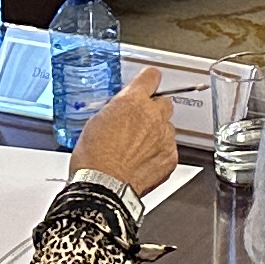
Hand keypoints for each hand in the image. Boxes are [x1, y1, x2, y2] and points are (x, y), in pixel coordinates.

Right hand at [72, 66, 175, 191]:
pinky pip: (169, 148)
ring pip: (167, 127)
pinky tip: (142, 161)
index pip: (151, 76)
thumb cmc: (94, 158)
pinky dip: (158, 153)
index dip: (148, 80)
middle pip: (164, 103)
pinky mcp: (170, 157)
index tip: (148, 83)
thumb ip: (116, 110)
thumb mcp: (95, 122)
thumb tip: (119, 110)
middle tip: (138, 123)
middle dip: (153, 110)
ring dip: (155, 134)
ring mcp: (164, 137)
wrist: (103, 187)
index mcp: (133, 102)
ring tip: (136, 148)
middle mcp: (153, 116)